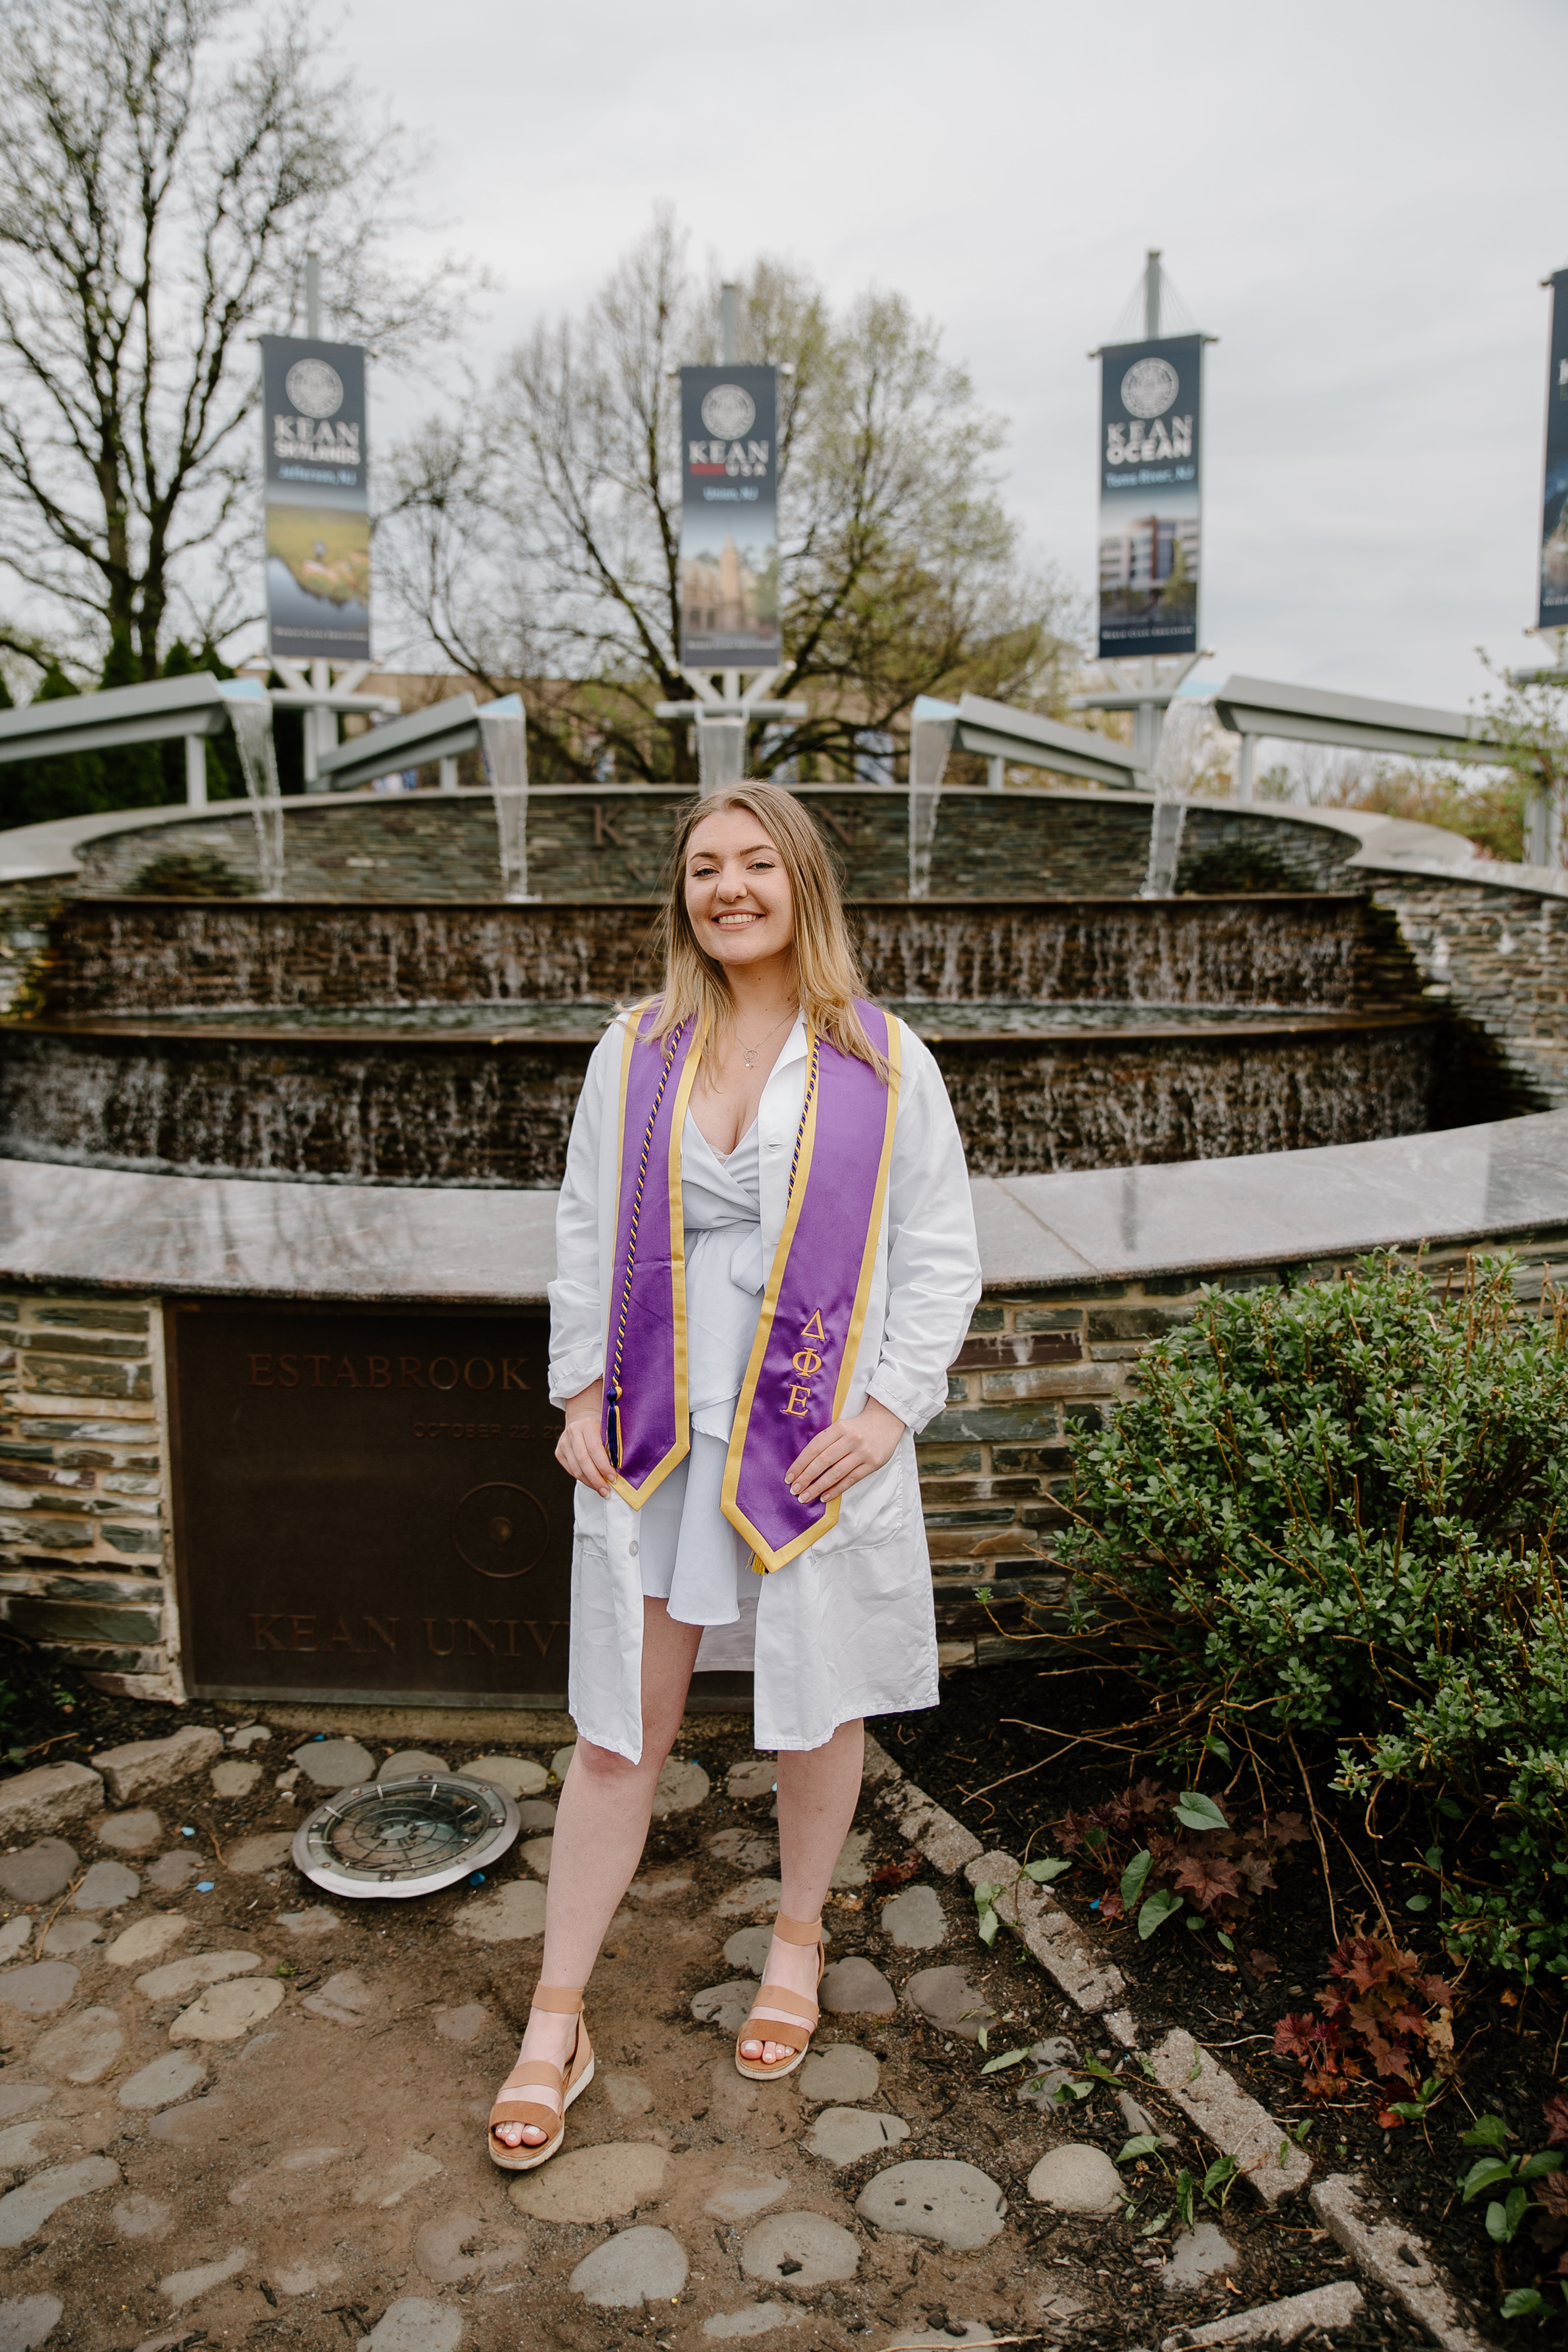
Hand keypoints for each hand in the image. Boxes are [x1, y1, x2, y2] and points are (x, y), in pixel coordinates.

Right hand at [556, 1380, 613, 1496]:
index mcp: (587, 1424)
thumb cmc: (601, 1427)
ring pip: (576, 1468)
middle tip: (607, 1491)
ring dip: (590, 1482)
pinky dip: (583, 1479)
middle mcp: (573, 1432)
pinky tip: (593, 1483)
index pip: (594, 1448)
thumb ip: (613, 1445)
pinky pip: (571, 1470)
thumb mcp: (609, 1430)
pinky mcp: (559, 1452)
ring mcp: (564, 1442)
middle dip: (596, 1479)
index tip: (614, 1479)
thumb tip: (622, 1470)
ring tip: (601, 1490)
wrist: (582, 1418)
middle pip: (583, 1461)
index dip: (604, 1466)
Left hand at [785, 1399, 904, 1505]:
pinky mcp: (873, 1463)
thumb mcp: (841, 1426)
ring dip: (819, 1487)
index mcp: (839, 1428)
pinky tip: (824, 1497)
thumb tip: (804, 1464)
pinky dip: (836, 1489)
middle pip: (823, 1461)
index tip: (789, 1477)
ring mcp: (862, 1452)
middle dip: (806, 1477)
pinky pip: (851, 1479)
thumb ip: (825, 1441)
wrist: (887, 1421)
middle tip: (794, 1490)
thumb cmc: (858, 1426)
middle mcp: (850, 1439)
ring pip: (836, 1473)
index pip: (815, 1448)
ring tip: (805, 1497)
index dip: (800, 1463)